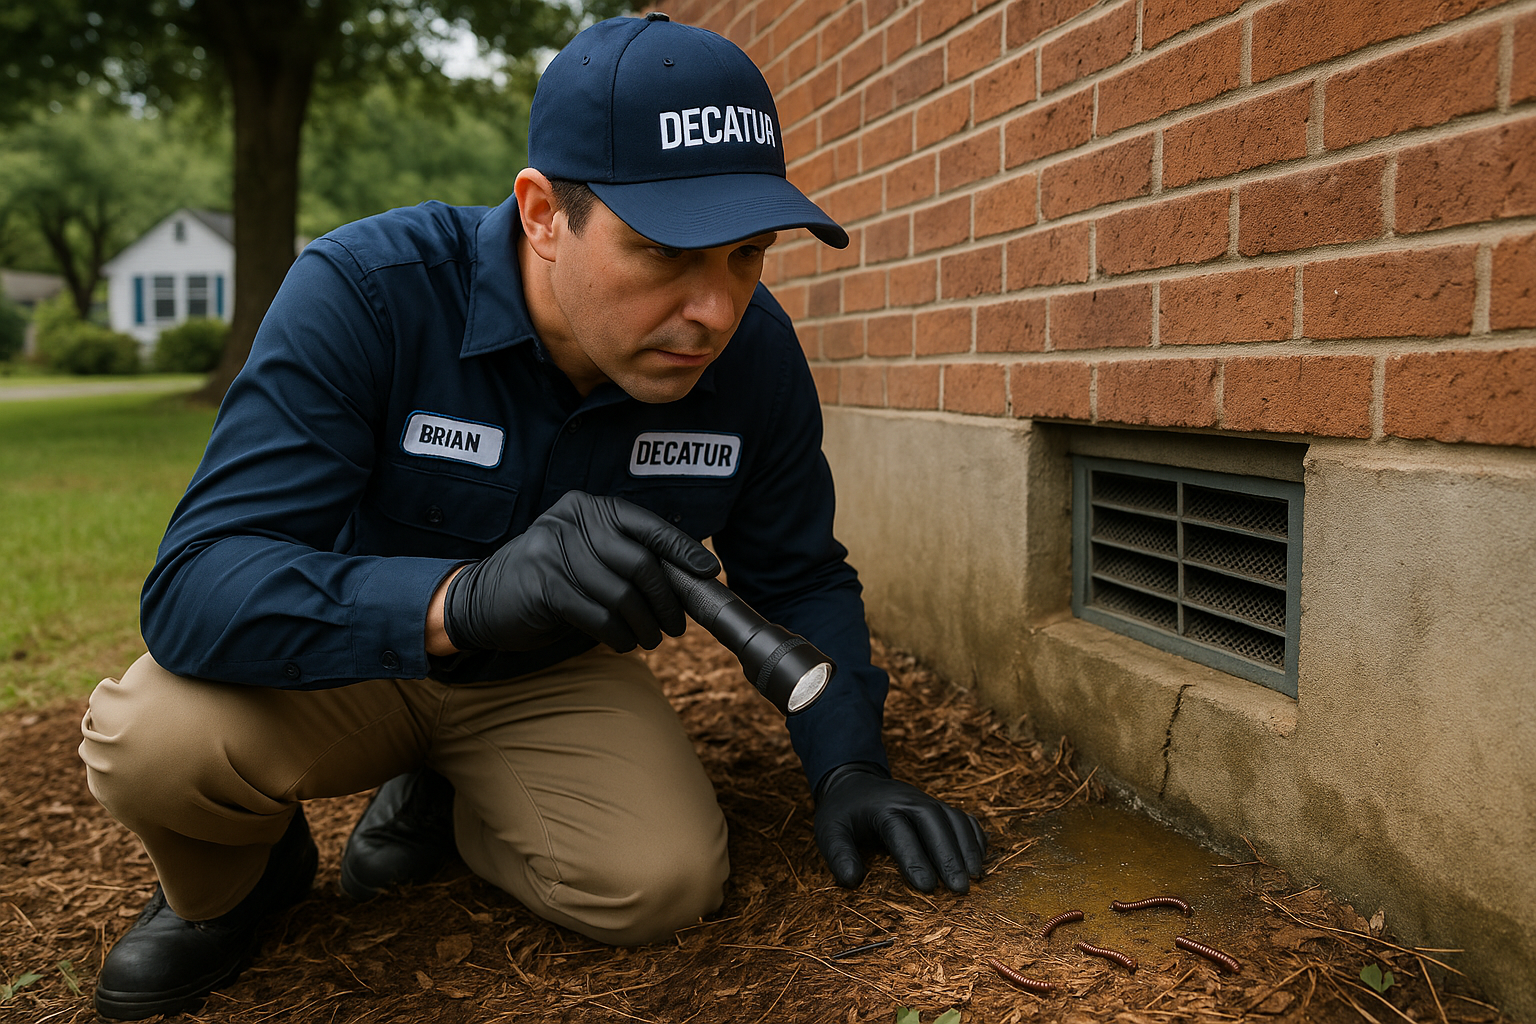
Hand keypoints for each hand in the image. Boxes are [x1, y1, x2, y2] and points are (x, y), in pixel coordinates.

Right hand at [442, 490, 718, 652]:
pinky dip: (618, 635)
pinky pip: (598, 615)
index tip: (709, 572)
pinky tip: (623, 642)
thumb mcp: (587, 554)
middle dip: (667, 600)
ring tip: (650, 639)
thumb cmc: (550, 579)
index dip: (683, 550)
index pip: (648, 525)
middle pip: (640, 563)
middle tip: (676, 625)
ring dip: (644, 625)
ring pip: (622, 594)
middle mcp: (572, 521)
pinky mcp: (543, 585)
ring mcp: (554, 551)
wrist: (483, 599)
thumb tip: (687, 577)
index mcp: (589, 507)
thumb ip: (626, 556)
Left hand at [813, 762, 986, 892]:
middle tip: (960, 889)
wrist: (855, 782)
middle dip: (950, 856)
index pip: (901, 832)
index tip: (926, 887)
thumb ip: (838, 854)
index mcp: (882, 806)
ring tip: (975, 878)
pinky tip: (980, 860)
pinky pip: (963, 818)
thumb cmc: (843, 813)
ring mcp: (927, 801)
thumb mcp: (829, 830)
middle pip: (935, 823)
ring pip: (953, 819)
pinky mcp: (938, 806)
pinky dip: (975, 836)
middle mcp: (909, 800)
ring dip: (967, 847)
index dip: (915, 859)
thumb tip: (852, 881)